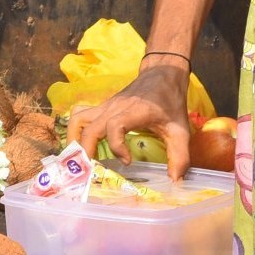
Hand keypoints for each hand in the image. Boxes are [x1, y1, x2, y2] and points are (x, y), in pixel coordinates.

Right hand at [68, 64, 195, 178]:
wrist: (162, 73)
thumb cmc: (170, 101)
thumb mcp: (180, 129)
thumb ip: (180, 156)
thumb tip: (175, 181)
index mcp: (133, 111)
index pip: (114, 126)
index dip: (116, 146)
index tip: (128, 161)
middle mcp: (114, 107)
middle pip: (88, 127)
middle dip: (86, 152)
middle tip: (92, 172)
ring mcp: (105, 106)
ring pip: (78, 119)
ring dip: (75, 139)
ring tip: (81, 160)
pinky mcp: (102, 107)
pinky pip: (81, 116)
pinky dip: (77, 131)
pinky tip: (84, 146)